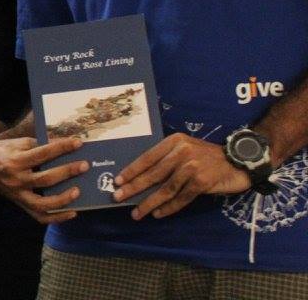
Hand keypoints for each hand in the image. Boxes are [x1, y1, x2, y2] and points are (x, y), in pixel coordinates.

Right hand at [0, 136, 85, 223]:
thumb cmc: (4, 151)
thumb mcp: (18, 143)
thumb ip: (39, 144)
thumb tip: (63, 143)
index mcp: (14, 160)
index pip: (42, 153)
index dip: (61, 148)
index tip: (78, 143)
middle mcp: (16, 179)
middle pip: (45, 179)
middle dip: (67, 172)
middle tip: (84, 165)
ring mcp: (18, 195)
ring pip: (42, 204)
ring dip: (63, 199)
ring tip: (78, 191)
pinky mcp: (21, 204)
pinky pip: (40, 216)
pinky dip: (57, 217)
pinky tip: (72, 212)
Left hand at [114, 132, 250, 219]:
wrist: (238, 161)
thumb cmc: (207, 156)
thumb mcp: (185, 149)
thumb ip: (167, 158)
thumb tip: (140, 176)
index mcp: (174, 141)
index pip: (147, 157)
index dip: (132, 170)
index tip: (117, 180)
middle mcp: (182, 152)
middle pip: (153, 174)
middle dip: (134, 187)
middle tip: (118, 197)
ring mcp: (193, 168)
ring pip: (166, 189)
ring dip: (149, 203)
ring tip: (137, 213)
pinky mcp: (202, 182)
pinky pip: (181, 198)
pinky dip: (169, 207)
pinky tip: (158, 214)